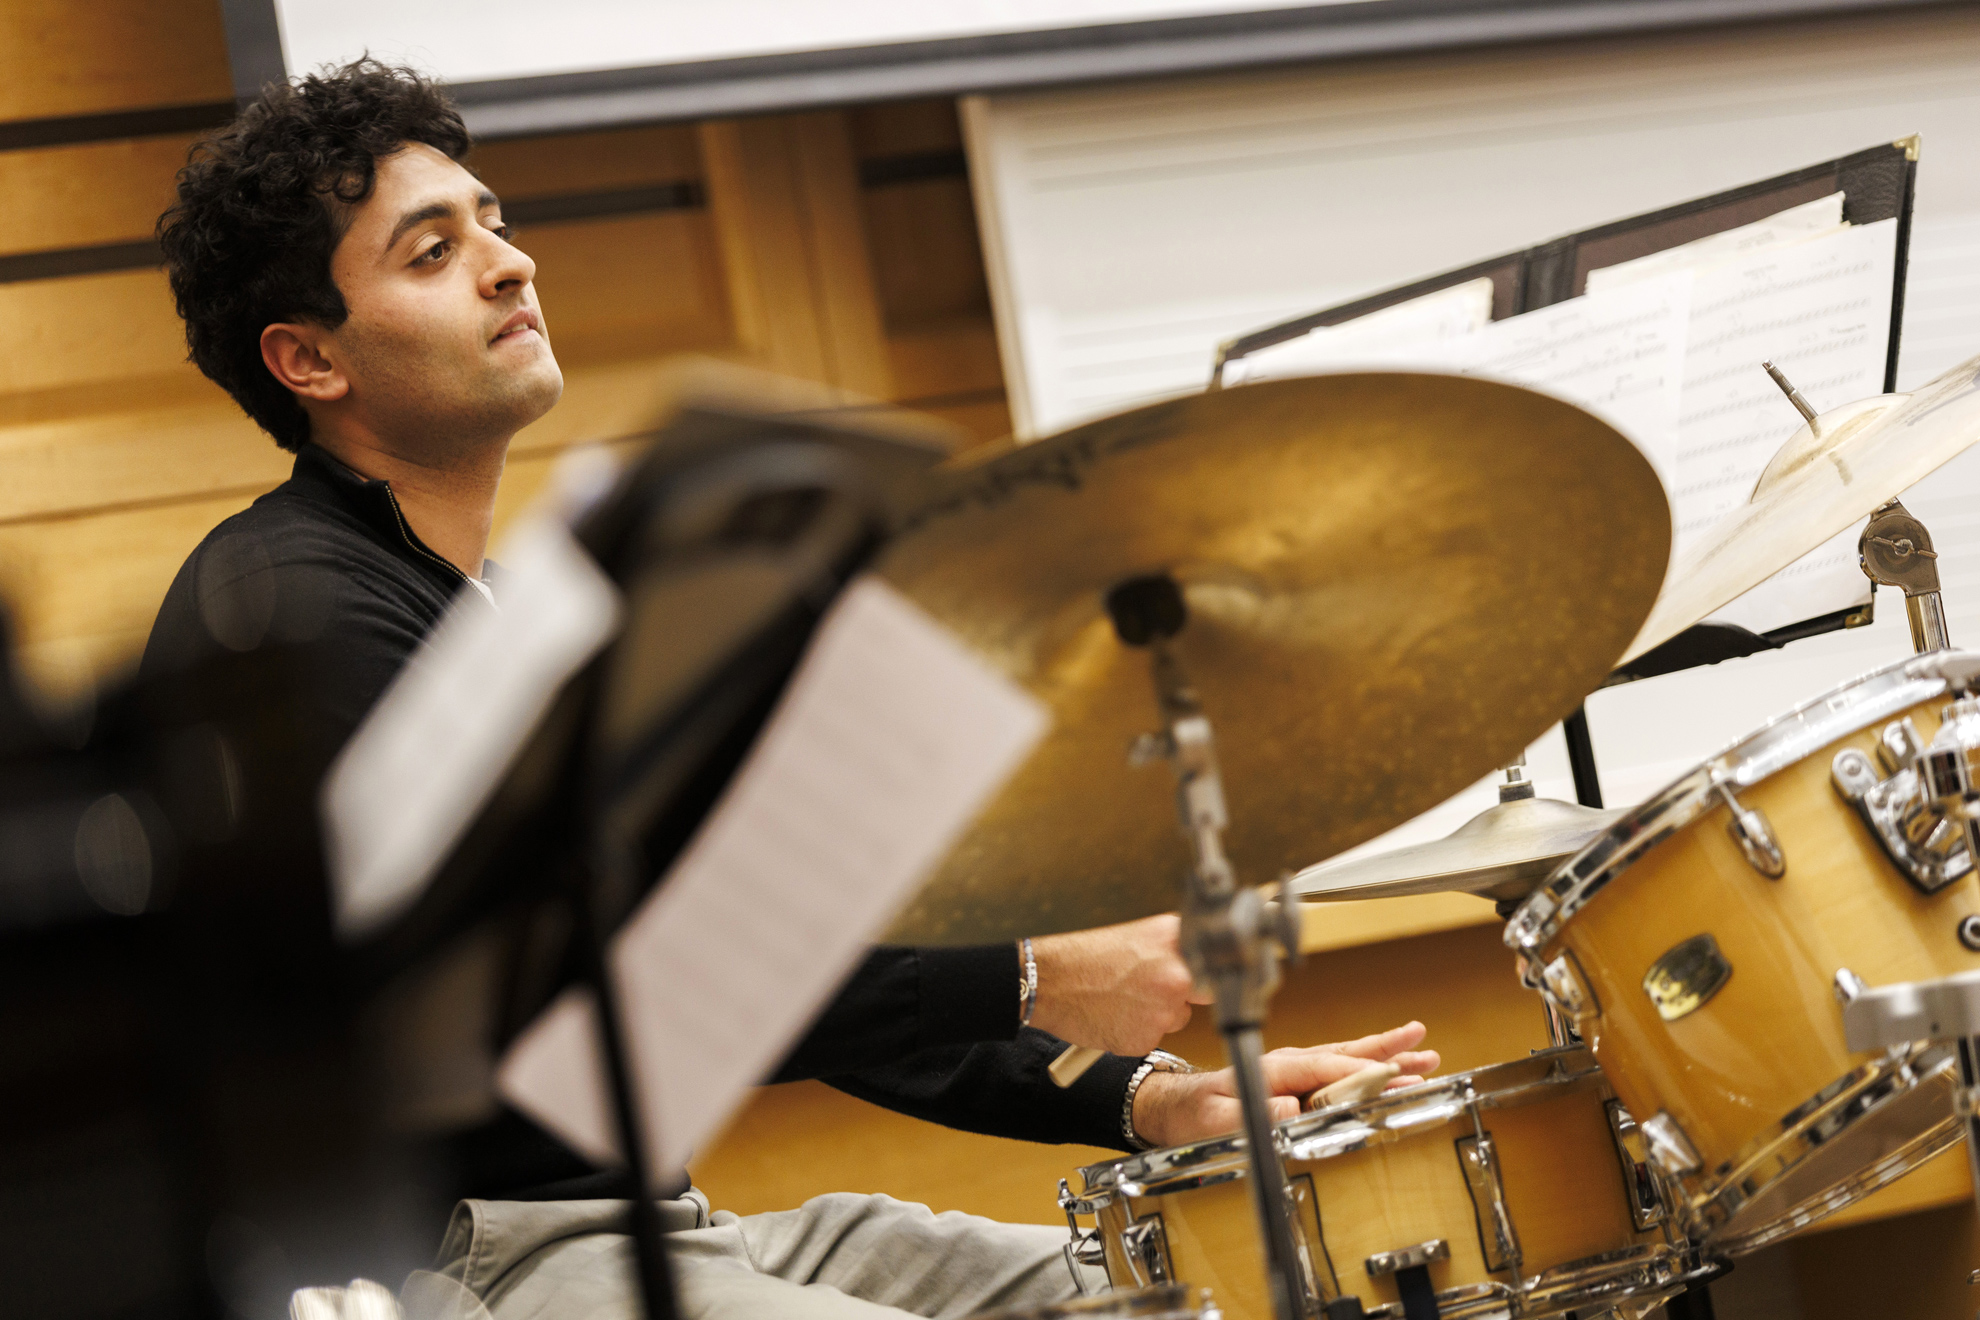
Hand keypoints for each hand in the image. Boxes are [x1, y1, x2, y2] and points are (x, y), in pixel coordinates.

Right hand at [1025, 914, 1210, 1055]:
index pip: (1215, 957)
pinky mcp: (1148, 1037)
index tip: (1206, 972)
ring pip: (1177, 1017)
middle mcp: (1177, 972)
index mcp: (1174, 938)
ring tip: (1122, 999)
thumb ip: (1172, 948)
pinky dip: (1137, 1031)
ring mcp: (1164, 1007)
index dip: (1208, 968)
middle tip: (1150, 987)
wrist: (1049, 980)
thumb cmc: (1084, 958)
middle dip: (1184, 993)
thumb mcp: (1136, 937)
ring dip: (1158, 1014)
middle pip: (1204, 992)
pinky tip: (1114, 1015)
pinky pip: (1153, 1037)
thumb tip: (1200, 958)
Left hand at [1130, 1022, 1439, 1148]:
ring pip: (1347, 1061)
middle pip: (1345, 1057)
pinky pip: (1337, 1072)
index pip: (1325, 1069)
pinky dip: (1366, 1067)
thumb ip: (1250, 1112)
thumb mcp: (1213, 1119)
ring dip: (1386, 1058)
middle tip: (1425, 1053)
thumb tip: (1290, 1106)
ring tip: (1424, 1055)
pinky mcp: (1294, 1082)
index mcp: (1273, 1069)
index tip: (1394, 1077)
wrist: (1173, 1107)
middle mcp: (1287, 1065)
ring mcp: (1292, 1071)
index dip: (1361, 1074)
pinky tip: (1389, 1067)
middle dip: (1387, 1055)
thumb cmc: (1191, 1113)